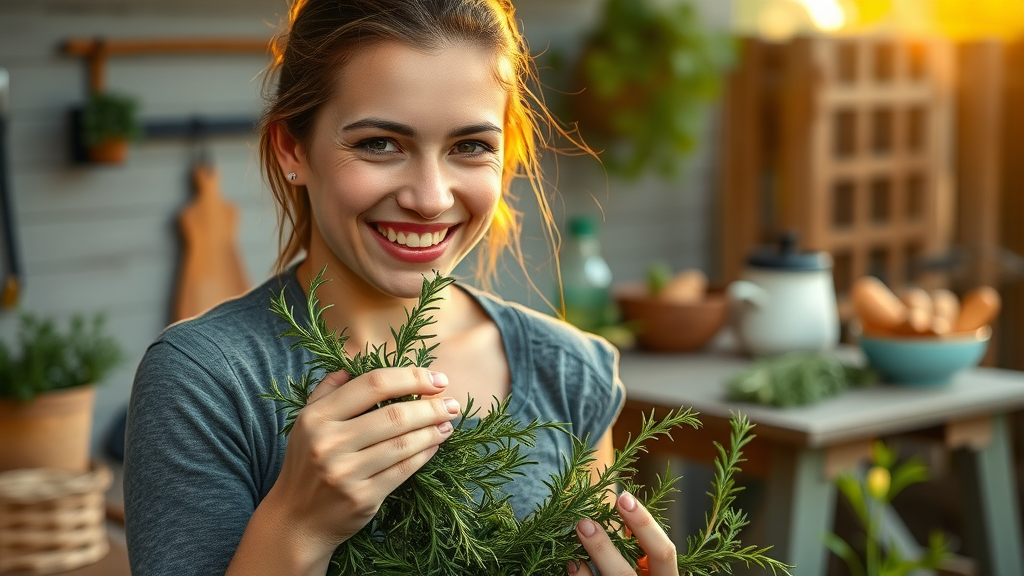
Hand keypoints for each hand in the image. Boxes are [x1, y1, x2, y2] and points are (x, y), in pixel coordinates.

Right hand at [262, 367, 459, 558]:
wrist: (296, 522)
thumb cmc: (306, 466)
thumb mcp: (305, 425)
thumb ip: (326, 392)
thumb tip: (350, 365)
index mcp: (316, 417)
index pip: (372, 384)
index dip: (410, 377)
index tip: (436, 379)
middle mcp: (328, 442)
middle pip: (394, 415)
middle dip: (431, 407)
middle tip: (452, 404)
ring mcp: (345, 472)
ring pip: (403, 443)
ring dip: (433, 431)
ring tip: (448, 423)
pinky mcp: (362, 497)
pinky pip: (403, 470)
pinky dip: (424, 454)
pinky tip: (434, 445)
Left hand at [569, 492, 676, 575]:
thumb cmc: (641, 573)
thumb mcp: (647, 564)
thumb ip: (638, 546)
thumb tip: (618, 507)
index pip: (664, 552)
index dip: (645, 524)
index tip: (624, 498)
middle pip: (624, 575)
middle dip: (603, 549)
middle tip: (584, 523)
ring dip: (583, 564)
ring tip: (571, 542)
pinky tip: (571, 563)